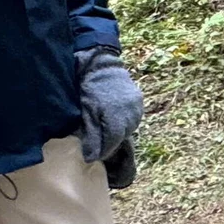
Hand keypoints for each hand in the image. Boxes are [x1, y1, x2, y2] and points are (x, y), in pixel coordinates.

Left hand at [75, 47, 143, 163]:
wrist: (99, 65)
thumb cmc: (88, 89)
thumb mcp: (85, 114)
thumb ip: (91, 136)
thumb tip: (91, 158)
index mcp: (116, 115)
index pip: (113, 141)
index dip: (102, 150)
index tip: (91, 156)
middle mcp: (131, 112)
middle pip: (122, 136)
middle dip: (110, 142)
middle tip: (96, 144)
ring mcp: (137, 106)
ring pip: (129, 128)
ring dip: (118, 133)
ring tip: (105, 131)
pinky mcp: (138, 100)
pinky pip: (133, 117)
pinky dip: (124, 122)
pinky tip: (114, 120)